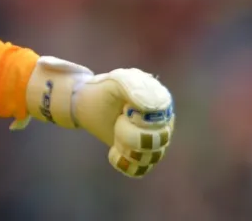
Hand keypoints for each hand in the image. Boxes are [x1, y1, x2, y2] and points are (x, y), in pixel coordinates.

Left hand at [15, 56, 175, 177]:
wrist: (88, 104)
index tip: (125, 111)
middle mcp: (163, 121)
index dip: (142, 121)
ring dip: (128, 149)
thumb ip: (134, 87)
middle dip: (131, 135)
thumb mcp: (116, 81)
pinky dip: (125, 163)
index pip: (163, 120)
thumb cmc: (104, 90)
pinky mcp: (142, 155)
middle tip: (118, 123)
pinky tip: (114, 151)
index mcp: (161, 100)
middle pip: (160, 141)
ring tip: (116, 136)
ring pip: (153, 157)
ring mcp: (154, 140)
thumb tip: (152, 108)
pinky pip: (142, 169)